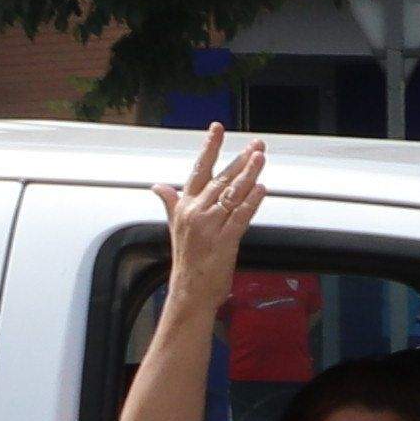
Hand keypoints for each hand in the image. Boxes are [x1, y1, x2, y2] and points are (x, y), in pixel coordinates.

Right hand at [158, 131, 270, 317]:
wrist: (190, 291)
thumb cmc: (186, 261)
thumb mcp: (175, 227)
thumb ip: (170, 203)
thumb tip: (158, 187)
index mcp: (186, 206)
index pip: (198, 170)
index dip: (209, 148)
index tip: (217, 129)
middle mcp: (197, 212)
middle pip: (221, 179)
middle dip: (241, 160)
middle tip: (255, 145)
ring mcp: (210, 226)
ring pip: (232, 194)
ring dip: (249, 175)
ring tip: (260, 158)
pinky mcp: (225, 241)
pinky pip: (240, 216)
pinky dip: (252, 202)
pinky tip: (261, 189)